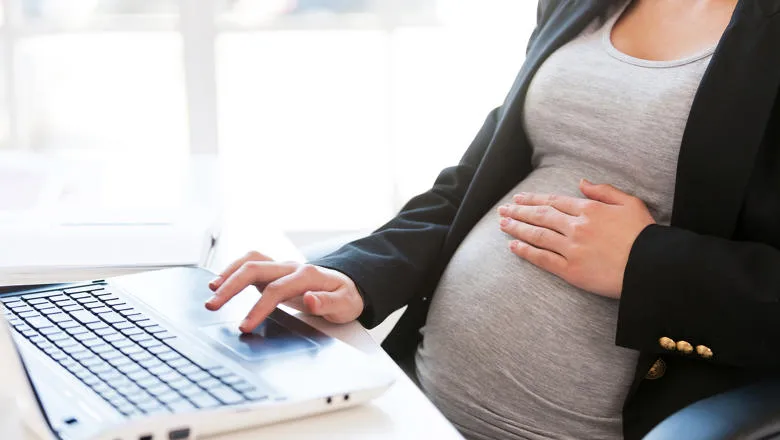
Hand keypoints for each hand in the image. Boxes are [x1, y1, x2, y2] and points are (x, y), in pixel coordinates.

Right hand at [205, 251, 364, 332]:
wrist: (348, 286)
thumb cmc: (345, 297)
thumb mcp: (345, 304)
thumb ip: (327, 303)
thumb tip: (310, 299)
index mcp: (307, 275)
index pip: (276, 290)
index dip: (258, 308)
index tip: (244, 326)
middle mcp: (291, 267)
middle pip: (255, 269)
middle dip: (231, 286)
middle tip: (213, 305)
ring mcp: (281, 267)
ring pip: (250, 261)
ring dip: (228, 274)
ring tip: (211, 291)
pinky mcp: (274, 271)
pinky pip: (250, 263)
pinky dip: (233, 269)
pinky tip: (221, 282)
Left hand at [498, 179, 654, 297]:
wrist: (652, 267)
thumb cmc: (644, 235)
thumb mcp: (630, 203)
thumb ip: (604, 191)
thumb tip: (581, 182)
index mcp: (589, 209)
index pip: (554, 201)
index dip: (534, 199)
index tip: (519, 199)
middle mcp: (576, 227)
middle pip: (541, 216)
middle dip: (519, 212)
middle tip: (503, 210)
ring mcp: (572, 249)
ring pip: (538, 235)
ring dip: (517, 228)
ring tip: (502, 224)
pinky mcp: (571, 270)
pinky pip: (543, 259)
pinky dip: (526, 251)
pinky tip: (513, 246)